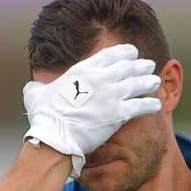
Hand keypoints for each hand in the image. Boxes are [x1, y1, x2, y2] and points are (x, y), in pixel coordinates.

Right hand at [23, 43, 161, 176]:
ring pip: (137, 83)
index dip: (124, 52)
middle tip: (148, 64)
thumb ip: (38, 86)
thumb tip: (33, 87)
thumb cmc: (44, 118)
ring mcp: (111, 96)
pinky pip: (140, 106)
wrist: (55, 138)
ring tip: (155, 80)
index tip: (132, 52)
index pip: (110, 55)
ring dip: (148, 81)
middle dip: (140, 64)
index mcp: (83, 70)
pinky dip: (150, 104)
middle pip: (128, 66)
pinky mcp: (118, 114)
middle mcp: (100, 79)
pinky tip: (157, 104)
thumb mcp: (36, 94)